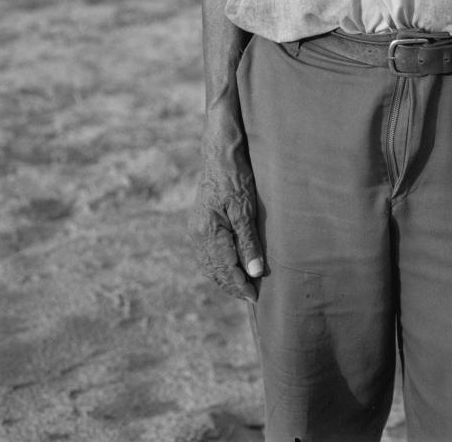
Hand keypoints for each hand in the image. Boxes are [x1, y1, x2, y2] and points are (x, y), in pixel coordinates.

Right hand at [189, 122, 264, 302]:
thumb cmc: (235, 177)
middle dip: (232, 285)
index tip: (255, 297)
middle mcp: (198, 234)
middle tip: (250, 297)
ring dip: (225, 277)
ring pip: (209, 263)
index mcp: (208, 233)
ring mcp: (196, 229)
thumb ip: (248, 241)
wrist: (219, 153)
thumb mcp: (245, 208)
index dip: (240, 285)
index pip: (226, 269)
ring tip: (242, 287)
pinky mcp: (200, 223)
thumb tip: (254, 272)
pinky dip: (219, 264)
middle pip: (215, 270)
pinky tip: (230, 267)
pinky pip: (208, 252)